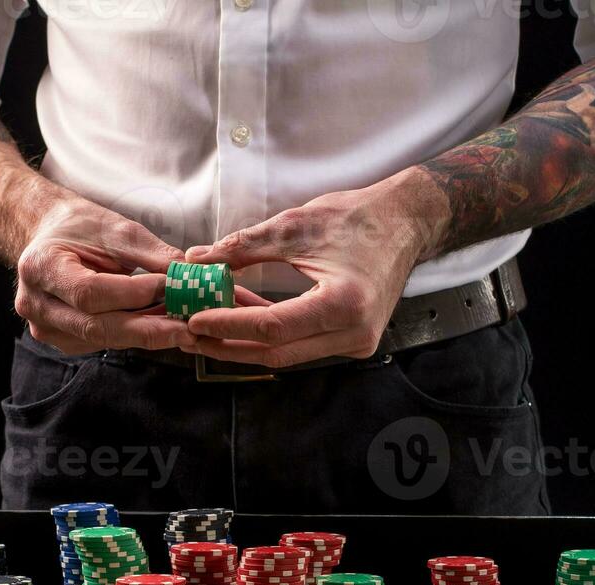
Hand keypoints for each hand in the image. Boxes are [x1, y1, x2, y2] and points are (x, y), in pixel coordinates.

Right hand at [15, 198, 193, 354]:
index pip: (90, 293)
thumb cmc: (79, 227)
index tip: (170, 287)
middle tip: (186, 329)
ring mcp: (46, 328)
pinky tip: (158, 324)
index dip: (132, 294)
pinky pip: (103, 342)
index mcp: (41, 267)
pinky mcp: (63, 340)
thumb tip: (188, 275)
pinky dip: (133, 334)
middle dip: (147, 329)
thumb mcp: (115, 228)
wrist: (50, 237)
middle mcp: (37, 305)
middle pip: (96, 326)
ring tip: (180, 324)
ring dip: (145, 333)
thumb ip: (150, 253)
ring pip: (103, 339)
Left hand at [179, 175, 431, 367]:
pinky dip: (268, 338)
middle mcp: (354, 334)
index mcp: (344, 304)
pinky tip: (239, 323)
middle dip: (228, 344)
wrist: (405, 223)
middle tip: (189, 335)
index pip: (273, 327)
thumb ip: (245, 247)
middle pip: (277, 352)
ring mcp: (356, 343)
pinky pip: (301, 347)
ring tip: (206, 328)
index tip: (194, 320)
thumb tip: (198, 259)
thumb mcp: (296, 227)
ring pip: (287, 355)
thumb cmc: (357, 219)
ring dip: (244, 343)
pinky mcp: (353, 342)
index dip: (229, 325)